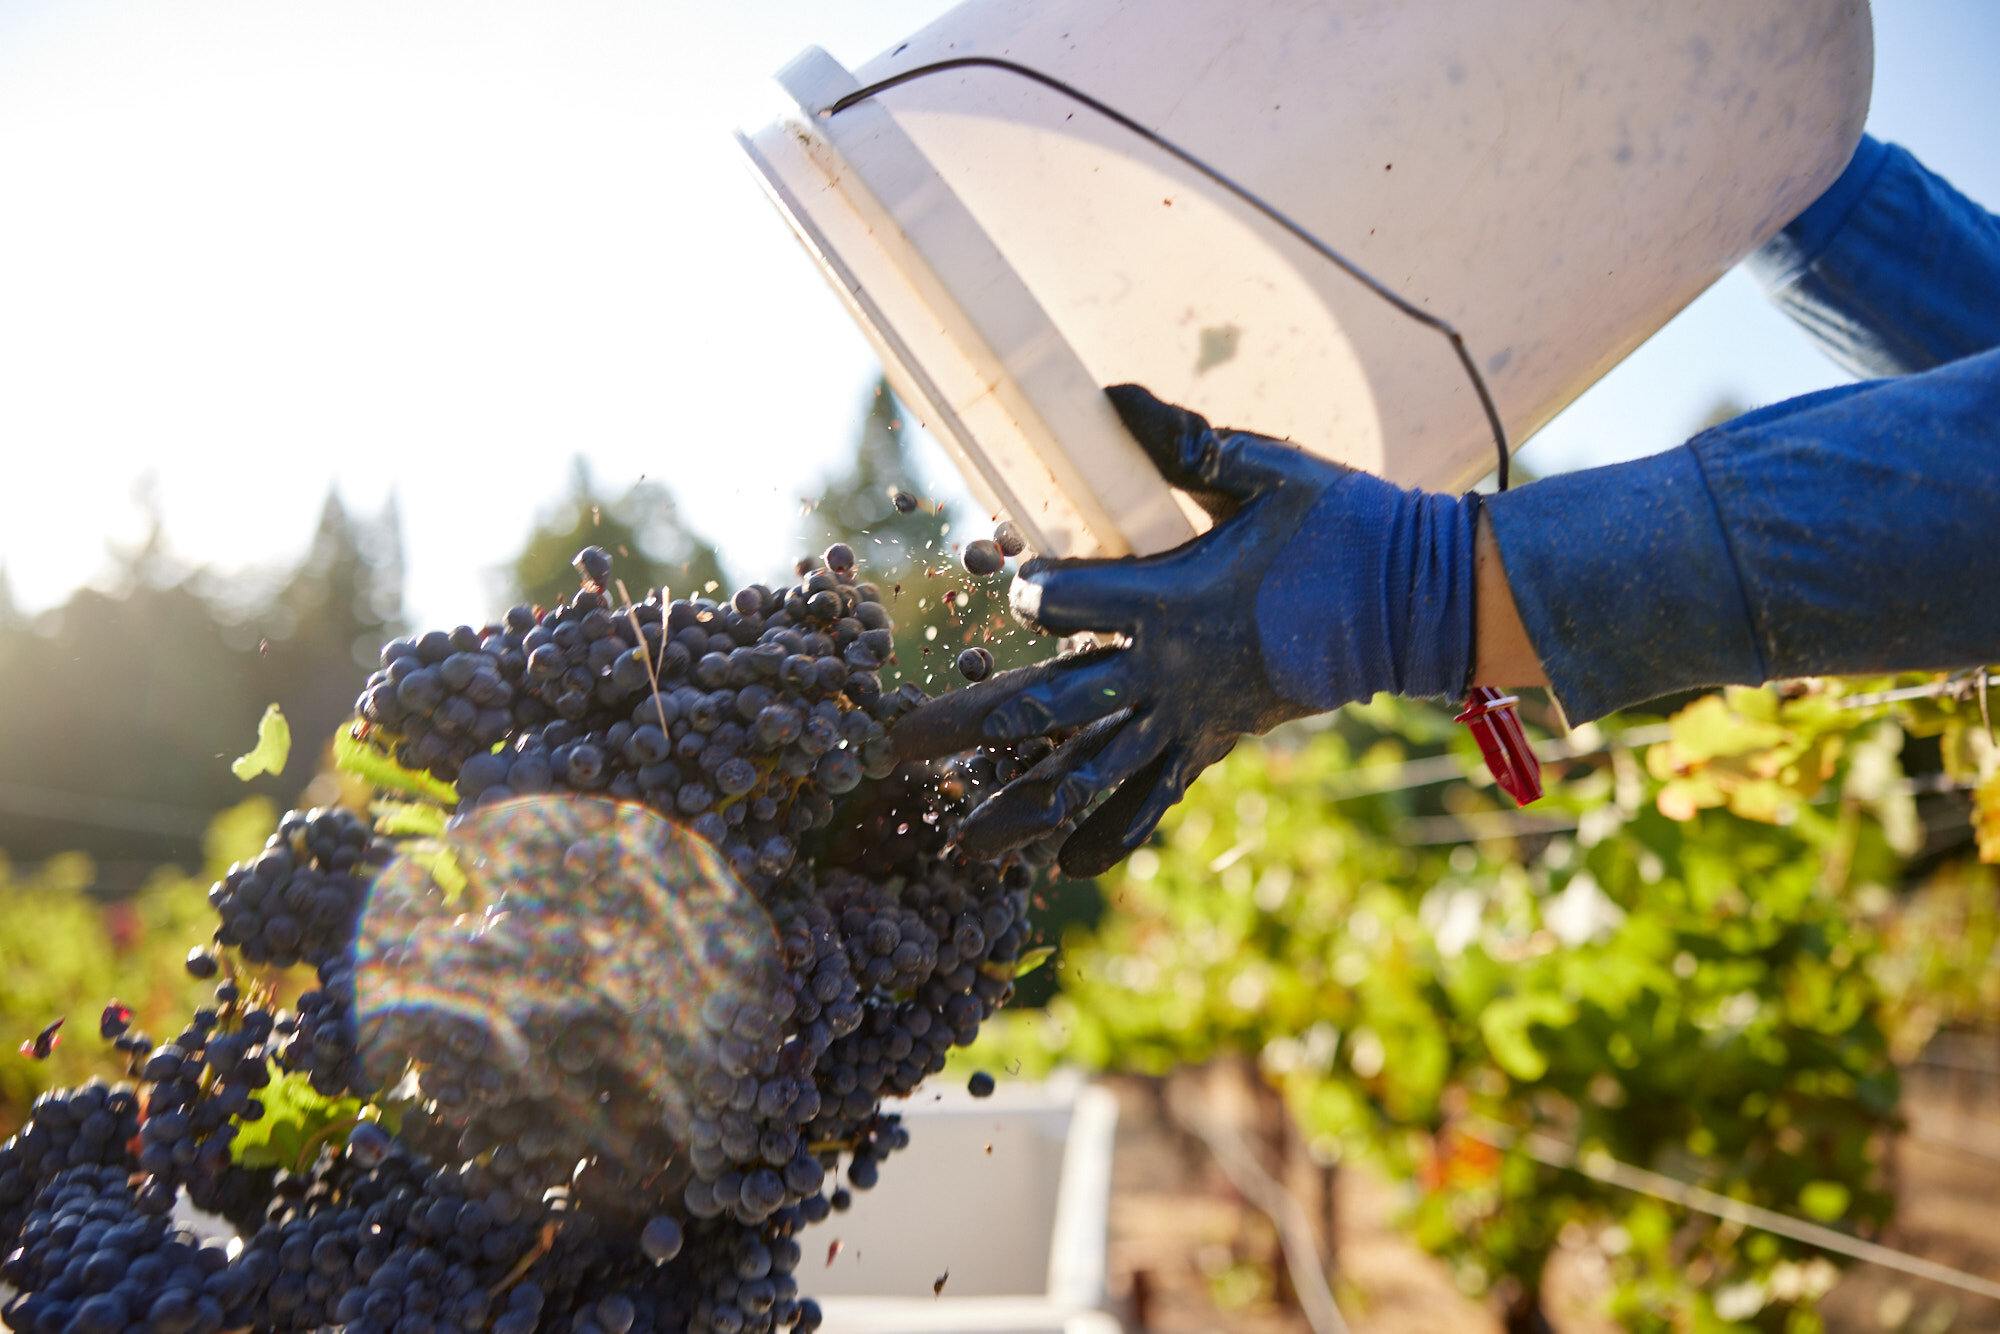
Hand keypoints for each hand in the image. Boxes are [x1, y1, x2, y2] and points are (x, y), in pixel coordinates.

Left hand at [894, 385, 1479, 876]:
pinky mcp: (1214, 745)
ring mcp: (1190, 720)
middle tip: (891, 749)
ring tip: (955, 843)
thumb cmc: (1342, 522)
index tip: (1016, 584)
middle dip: (964, 731)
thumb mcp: (1268, 467)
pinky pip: (1152, 803)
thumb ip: (1186, 442)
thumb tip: (1111, 395)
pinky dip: (1108, 836)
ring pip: (1088, 778)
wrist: (1419, 604)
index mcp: (1174, 600)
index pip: (1067, 605)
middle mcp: (1169, 674)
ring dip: (1016, 810)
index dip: (1031, 594)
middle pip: (1046, 714)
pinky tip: (1062, 866)